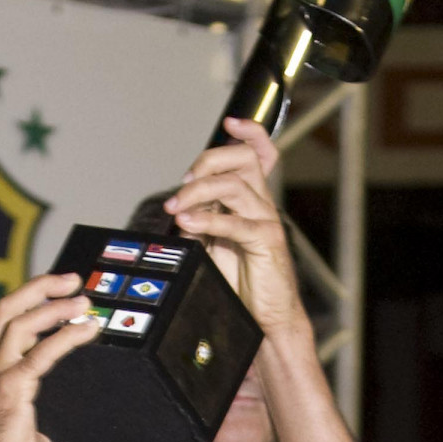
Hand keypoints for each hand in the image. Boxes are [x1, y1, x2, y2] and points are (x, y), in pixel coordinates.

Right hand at [0, 273, 97, 441]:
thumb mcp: (31, 419)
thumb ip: (46, 401)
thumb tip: (74, 396)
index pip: (8, 318)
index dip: (33, 296)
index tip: (61, 287)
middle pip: (10, 308)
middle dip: (42, 287)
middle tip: (73, 279)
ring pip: (21, 323)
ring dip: (56, 307)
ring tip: (85, 302)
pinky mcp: (10, 391)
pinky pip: (41, 355)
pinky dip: (66, 338)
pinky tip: (87, 332)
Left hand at [163, 119, 303, 338]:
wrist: (266, 319)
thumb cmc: (242, 283)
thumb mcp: (214, 246)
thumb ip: (200, 222)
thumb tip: (178, 210)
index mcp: (252, 200)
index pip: (260, 154)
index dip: (249, 132)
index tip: (229, 122)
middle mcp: (262, 204)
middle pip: (242, 159)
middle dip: (207, 162)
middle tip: (182, 184)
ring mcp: (266, 221)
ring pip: (235, 185)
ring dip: (198, 192)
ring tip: (176, 209)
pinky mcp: (266, 242)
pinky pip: (237, 222)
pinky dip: (208, 219)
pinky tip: (187, 223)